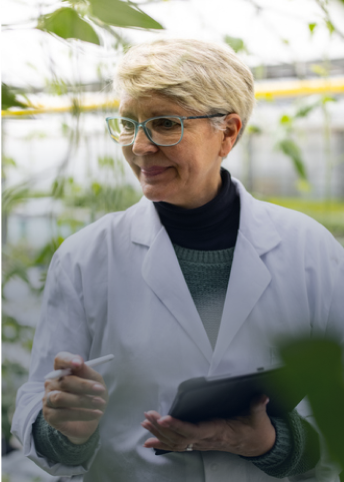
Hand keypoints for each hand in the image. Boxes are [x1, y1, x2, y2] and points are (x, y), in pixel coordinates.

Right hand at [43, 352, 108, 444]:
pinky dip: (83, 414)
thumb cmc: (92, 395)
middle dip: (84, 385)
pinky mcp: (49, 415)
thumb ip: (87, 372)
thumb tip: (79, 362)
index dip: (68, 360)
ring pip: (61, 398)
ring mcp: (48, 399)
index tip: (79, 363)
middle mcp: (52, 383)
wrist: (91, 418)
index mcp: (63, 370)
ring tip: (100, 403)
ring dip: (84, 401)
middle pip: (63, 380)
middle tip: (100, 390)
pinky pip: (64, 414)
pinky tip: (96, 414)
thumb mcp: (95, 382)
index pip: (60, 360)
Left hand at [141, 395, 275, 456]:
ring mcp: (203, 443)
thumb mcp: (259, 418)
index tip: (164, 418)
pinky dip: (162, 444)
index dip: (178, 426)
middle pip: (180, 437)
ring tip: (145, 423)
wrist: (259, 445)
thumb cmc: (256, 430)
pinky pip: (179, 445)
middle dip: (162, 427)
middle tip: (148, 415)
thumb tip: (262, 396)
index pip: (195, 430)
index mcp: (219, 431)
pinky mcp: (200, 443)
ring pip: (177, 442)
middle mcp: (208, 439)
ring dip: (158, 434)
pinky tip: (149, 442)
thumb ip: (258, 406)